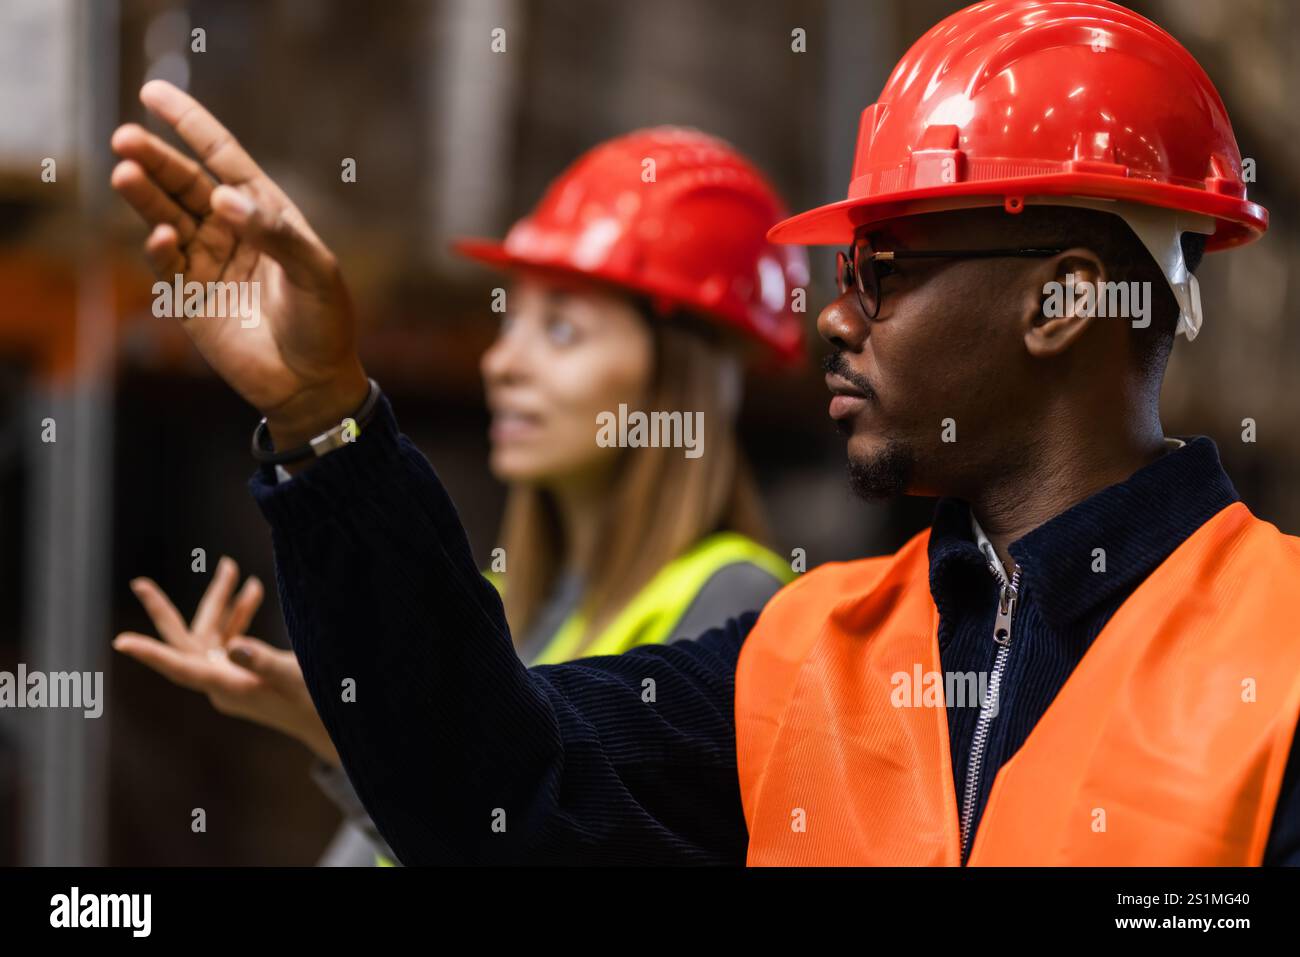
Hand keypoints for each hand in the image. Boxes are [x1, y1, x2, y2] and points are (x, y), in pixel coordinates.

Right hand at [110, 80, 367, 448]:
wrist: (313, 382)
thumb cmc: (325, 322)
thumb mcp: (316, 272)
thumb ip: (275, 234)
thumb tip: (224, 200)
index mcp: (265, 212)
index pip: (222, 158)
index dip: (190, 125)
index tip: (153, 93)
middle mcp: (231, 230)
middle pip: (185, 184)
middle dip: (155, 160)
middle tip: (126, 139)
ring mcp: (207, 262)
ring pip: (167, 217)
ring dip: (145, 195)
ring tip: (124, 172)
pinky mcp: (190, 298)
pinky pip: (168, 264)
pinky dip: (160, 247)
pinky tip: (161, 235)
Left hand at [113, 556, 338, 765]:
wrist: (328, 723)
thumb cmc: (314, 704)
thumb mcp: (293, 678)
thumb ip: (263, 661)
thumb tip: (232, 645)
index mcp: (228, 687)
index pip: (181, 667)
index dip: (151, 654)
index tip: (121, 642)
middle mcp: (221, 681)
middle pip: (187, 640)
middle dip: (167, 610)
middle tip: (139, 583)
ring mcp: (231, 675)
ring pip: (211, 633)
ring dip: (221, 603)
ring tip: (231, 567)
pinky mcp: (244, 670)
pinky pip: (232, 637)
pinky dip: (240, 615)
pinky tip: (254, 591)